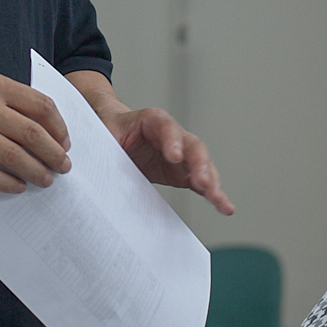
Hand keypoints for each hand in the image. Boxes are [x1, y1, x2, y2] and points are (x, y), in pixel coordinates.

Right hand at [0, 71, 71, 192]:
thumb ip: (8, 98)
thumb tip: (43, 127)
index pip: (41, 105)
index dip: (59, 126)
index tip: (64, 141)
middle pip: (33, 134)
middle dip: (54, 153)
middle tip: (63, 165)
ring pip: (15, 157)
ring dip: (37, 171)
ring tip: (45, 179)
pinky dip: (8, 183)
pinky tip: (18, 187)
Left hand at [105, 106, 235, 214]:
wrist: (114, 133)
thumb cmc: (109, 130)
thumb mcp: (103, 134)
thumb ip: (107, 146)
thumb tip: (102, 167)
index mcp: (151, 120)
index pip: (166, 126)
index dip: (173, 140)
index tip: (175, 157)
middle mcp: (172, 135)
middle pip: (193, 146)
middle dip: (200, 164)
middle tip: (202, 182)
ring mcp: (181, 155)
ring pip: (203, 165)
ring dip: (212, 183)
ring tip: (220, 202)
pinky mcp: (182, 172)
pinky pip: (201, 182)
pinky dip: (213, 194)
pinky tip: (224, 207)